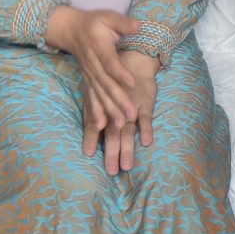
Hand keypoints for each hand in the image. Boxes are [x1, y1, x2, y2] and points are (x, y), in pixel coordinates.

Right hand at [45, 5, 141, 154]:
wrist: (71, 30)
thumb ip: (123, 23)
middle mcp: (93, 65)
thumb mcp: (108, 16)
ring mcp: (89, 75)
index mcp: (99, 48)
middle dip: (119, 101)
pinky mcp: (88, 81)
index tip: (132, 82)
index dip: (120, 73)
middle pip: (107, 85)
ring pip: (100, 96)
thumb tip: (139, 26)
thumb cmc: (94, 22)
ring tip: (120, 126)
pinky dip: (96, 113)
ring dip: (110, 111)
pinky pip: (92, 99)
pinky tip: (100, 127)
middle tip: (131, 115)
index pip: (111, 63)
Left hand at [100, 50, 158, 174]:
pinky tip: (146, 142)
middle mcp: (115, 109)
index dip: (92, 139)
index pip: (95, 125)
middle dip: (112, 153)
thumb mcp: (97, 98)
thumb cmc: (111, 84)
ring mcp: (131, 107)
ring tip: (127, 165)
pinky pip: (147, 119)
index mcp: (101, 107)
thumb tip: (87, 148)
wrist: (133, 62)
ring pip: (129, 130)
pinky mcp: (146, 104)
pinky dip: (147, 130)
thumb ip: (93, 121)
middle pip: (113, 134)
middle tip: (111, 171)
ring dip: (128, 148)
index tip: (89, 155)